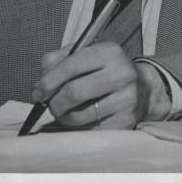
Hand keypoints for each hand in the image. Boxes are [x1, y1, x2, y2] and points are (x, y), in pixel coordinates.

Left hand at [33, 41, 170, 129]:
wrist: (142, 89)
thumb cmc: (106, 71)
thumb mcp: (86, 54)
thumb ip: (58, 60)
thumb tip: (41, 82)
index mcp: (110, 52)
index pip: (71, 65)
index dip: (48, 81)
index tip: (38, 92)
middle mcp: (122, 74)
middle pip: (73, 93)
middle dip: (54, 102)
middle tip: (51, 105)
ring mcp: (126, 99)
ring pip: (78, 116)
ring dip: (64, 117)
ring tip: (68, 111)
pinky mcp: (125, 122)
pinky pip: (88, 130)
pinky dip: (79, 127)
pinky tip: (84, 118)